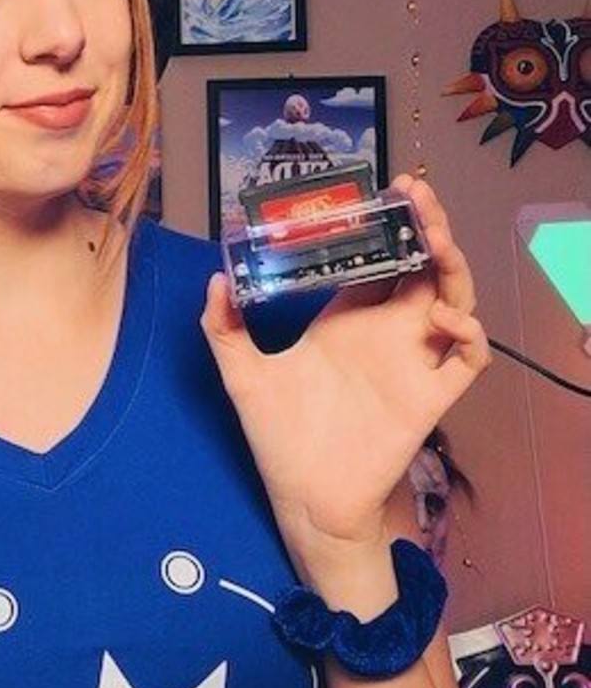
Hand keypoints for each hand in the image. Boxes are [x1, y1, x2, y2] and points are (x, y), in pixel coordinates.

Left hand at [201, 178, 488, 560]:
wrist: (305, 497)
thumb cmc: (278, 437)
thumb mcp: (242, 376)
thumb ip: (225, 329)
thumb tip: (217, 277)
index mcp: (347, 318)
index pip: (378, 256)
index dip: (386, 222)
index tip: (382, 190)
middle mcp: (386, 332)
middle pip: (424, 265)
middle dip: (428, 225)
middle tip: (416, 193)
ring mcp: (412, 362)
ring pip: (454, 298)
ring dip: (453, 265)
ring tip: (434, 239)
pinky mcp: (431, 398)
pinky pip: (469, 358)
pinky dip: (469, 334)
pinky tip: (443, 319)